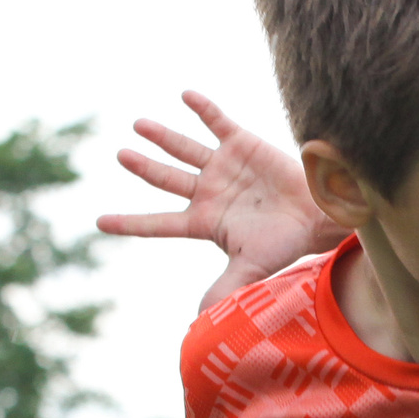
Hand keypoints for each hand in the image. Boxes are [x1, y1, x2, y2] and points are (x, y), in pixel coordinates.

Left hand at [93, 91, 337, 310]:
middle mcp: (209, 192)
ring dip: (162, 136)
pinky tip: (185, 95)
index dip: (129, 222)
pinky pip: (217, 122)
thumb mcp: (250, 267)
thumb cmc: (286, 243)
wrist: (319, 215)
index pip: (158, 224)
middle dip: (143, 167)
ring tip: (139, 124)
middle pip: (166, 179)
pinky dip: (202, 108)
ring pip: (184, 148)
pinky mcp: (242, 144)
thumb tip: (200, 322)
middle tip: (120, 156)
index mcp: (204, 221)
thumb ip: (224, 288)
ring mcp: (224, 167)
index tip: (99, 222)